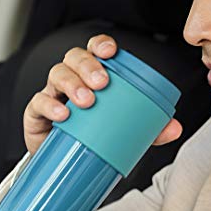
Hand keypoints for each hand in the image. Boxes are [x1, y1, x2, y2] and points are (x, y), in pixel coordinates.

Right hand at [23, 35, 182, 153]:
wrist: (67, 165)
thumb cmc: (94, 138)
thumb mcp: (124, 132)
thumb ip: (149, 128)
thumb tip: (174, 128)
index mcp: (92, 77)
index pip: (95, 51)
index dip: (100, 45)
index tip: (110, 52)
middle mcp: (72, 80)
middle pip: (74, 58)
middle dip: (88, 65)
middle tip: (102, 83)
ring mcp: (53, 95)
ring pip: (57, 74)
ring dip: (72, 83)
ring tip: (87, 101)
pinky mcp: (36, 114)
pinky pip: (38, 102)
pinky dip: (50, 105)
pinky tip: (63, 115)